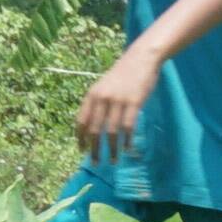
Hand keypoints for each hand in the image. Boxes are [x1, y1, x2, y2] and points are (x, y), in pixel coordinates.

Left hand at [77, 44, 161, 158]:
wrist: (141, 58)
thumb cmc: (122, 74)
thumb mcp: (103, 86)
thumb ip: (97, 103)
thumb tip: (92, 127)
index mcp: (92, 95)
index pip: (81, 121)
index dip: (81, 138)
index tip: (82, 151)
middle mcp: (102, 99)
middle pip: (95, 130)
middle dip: (94, 149)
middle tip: (96, 163)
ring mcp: (118, 100)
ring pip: (112, 131)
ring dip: (112, 149)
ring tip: (113, 161)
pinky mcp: (134, 102)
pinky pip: (128, 126)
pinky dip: (127, 140)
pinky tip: (127, 149)